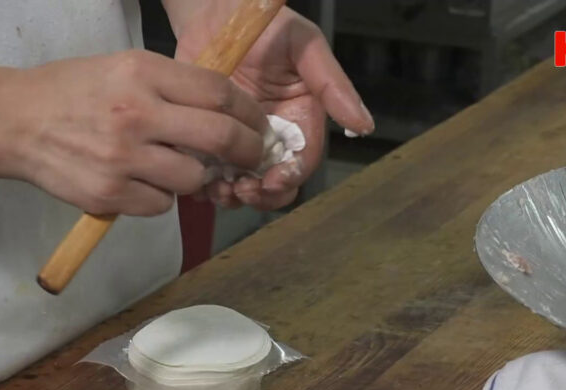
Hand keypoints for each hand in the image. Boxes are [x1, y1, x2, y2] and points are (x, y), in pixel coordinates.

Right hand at [0, 50, 268, 216]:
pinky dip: (162, 197)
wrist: (14, 121)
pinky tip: (144, 182)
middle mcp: (135, 113)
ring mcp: (122, 158)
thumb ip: (170, 85)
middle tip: (251, 156)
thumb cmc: (70, 91)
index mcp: (141, 73)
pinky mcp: (108, 194)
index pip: (218, 93)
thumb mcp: (122, 68)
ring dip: (197, 177)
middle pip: (219, 137)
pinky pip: (160, 205)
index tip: (257, 125)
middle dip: (247, 151)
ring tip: (178, 167)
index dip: (249, 113)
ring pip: (192, 178)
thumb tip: (223, 110)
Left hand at [171, 5, 373, 209]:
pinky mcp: (208, 141)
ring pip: (241, 186)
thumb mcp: (305, 46)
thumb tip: (365, 125)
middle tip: (242, 191)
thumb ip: (332, 84)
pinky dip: (206, 186)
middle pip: (273, 185)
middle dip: (261, 196)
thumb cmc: (265, 26)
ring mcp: (237, 142)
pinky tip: (200, 182)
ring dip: (232, 196)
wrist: (212, 12)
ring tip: (218, 188)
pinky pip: (209, 175)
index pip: (301, 162)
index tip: (272, 182)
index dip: (289, 178)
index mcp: (299, 120)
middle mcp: (271, 138)